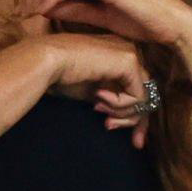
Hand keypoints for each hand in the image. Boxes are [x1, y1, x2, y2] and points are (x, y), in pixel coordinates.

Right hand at [40, 32, 155, 146]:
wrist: (45, 62)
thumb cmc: (60, 76)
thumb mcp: (93, 92)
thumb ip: (112, 100)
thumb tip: (129, 118)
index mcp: (118, 54)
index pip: (138, 88)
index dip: (135, 114)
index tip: (134, 140)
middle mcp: (128, 50)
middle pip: (146, 93)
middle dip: (137, 121)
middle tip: (127, 138)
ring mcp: (130, 54)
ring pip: (144, 97)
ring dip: (123, 114)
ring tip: (99, 111)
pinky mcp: (128, 61)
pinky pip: (138, 96)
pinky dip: (120, 106)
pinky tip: (98, 98)